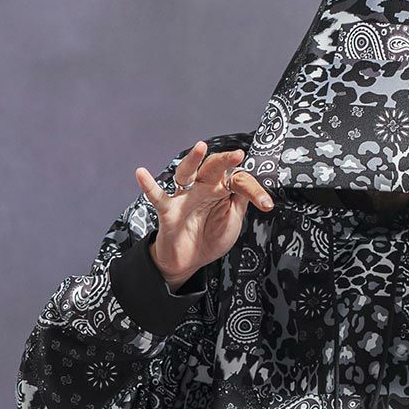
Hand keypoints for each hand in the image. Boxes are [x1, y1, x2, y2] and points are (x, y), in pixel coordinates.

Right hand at [137, 141, 273, 289]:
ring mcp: (184, 197)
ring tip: (201, 147)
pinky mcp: (168, 210)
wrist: (188, 261)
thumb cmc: (210, 237)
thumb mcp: (232, 222)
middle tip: (238, 155)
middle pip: (213, 168)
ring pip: (187, 173)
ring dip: (193, 159)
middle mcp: (203, 188)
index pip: (238, 181)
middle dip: (225, 161)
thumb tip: (248, 182)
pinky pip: (157, 196)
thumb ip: (239, 202)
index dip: (254, 191)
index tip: (266, 204)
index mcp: (221, 190)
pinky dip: (148, 185)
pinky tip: (141, 173)